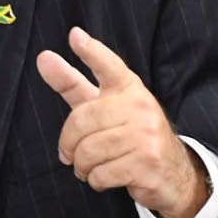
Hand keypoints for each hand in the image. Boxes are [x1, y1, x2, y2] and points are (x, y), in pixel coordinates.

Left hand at [36, 27, 209, 217]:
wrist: (173, 172)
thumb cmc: (130, 135)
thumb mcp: (103, 106)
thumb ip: (72, 84)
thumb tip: (43, 57)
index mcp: (128, 88)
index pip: (109, 66)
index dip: (92, 52)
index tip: (75, 37)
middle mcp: (140, 106)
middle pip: (82, 121)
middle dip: (69, 143)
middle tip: (70, 154)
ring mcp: (147, 134)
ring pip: (89, 151)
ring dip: (82, 166)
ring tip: (88, 168)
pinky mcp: (148, 163)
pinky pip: (102, 174)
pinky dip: (96, 180)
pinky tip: (105, 177)